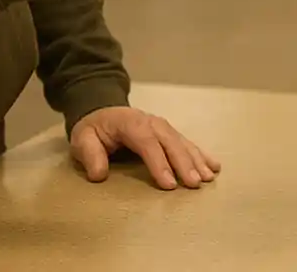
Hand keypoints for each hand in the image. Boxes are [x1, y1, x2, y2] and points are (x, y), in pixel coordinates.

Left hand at [70, 106, 220, 189]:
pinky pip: (187, 142)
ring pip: (182, 142)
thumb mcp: (83, 139)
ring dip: (196, 159)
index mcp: (130, 123)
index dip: (159, 162)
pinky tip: (214, 165)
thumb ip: (90, 154)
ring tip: (207, 177)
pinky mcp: (169, 133)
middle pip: (169, 141)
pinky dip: (201, 153)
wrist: (102, 112)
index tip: (169, 184)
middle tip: (194, 184)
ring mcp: (162, 126)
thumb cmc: (94, 130)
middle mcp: (151, 122)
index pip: (146, 142)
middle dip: (183, 163)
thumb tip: (99, 174)